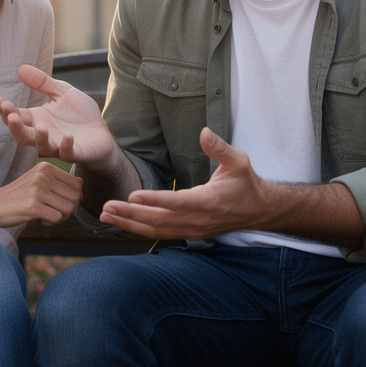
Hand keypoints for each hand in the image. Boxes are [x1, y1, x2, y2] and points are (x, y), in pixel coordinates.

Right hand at [0, 65, 116, 164]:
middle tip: (11, 115)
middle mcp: (43, 134)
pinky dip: (65, 146)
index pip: (16, 115)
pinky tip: (67, 136)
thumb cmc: (80, 114)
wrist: (102, 132)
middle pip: (22, 134)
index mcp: (37, 119)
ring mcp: (57, 145)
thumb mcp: (62, 92)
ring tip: (41, 125)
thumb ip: (42, 83)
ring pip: (41, 146)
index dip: (5, 110)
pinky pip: (66, 152)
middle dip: (14, 126)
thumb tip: (20, 68)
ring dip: (39, 137)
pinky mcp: (74, 153)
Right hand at [0, 162, 82, 226]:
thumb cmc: (18, 195)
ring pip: (68, 209)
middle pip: (75, 197)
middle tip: (54, 213)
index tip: (60, 204)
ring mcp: (37, 190)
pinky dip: (51, 223)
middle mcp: (42, 175)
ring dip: (60, 218)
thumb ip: (59, 182)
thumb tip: (82, 183)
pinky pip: (57, 218)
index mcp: (45, 167)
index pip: (76, 184)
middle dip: (69, 210)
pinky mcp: (32, 206)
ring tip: (46, 216)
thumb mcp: (38, 182)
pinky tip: (39, 220)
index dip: (74, 198)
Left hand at [99, 128, 270, 238]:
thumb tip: (204, 132)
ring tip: (106, 215)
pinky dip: (140, 229)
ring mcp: (193, 230)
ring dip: (130, 223)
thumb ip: (219, 148)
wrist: (259, 210)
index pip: (177, 202)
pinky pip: (160, 234)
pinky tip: (123, 221)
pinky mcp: (189, 233)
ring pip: (156, 230)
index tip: (132, 195)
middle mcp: (198, 220)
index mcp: (209, 201)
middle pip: (159, 220)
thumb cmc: (246, 183)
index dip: (154, 200)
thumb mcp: (239, 161)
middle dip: (131, 214)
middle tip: (107, 205)